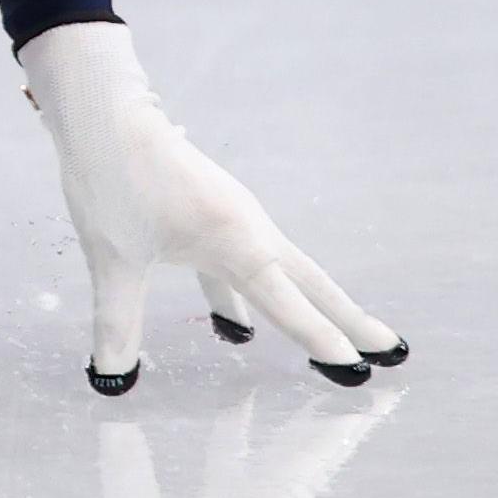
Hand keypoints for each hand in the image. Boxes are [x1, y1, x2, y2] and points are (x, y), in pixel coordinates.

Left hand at [19, 20, 405, 394]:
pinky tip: (232, 328)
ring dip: (310, 307)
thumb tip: (109, 382)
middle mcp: (249, 230)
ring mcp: (236, 219)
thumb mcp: (113, 261)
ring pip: (284, 273)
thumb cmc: (110, 184)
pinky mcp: (216, 214)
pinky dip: (250, 298)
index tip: (358, 369)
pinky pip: (246, 266)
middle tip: (392, 352)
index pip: (288, 305)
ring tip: (337, 342)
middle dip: (348, 320)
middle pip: (311, 285)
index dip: (321, 340)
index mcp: (236, 243)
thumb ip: (117, 325)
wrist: (105, 115)